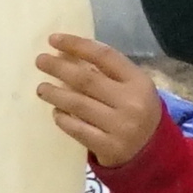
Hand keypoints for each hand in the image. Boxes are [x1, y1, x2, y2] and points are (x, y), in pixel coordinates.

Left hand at [31, 29, 168, 169]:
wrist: (152, 152)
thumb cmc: (136, 111)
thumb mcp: (132, 89)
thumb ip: (106, 73)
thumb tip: (66, 56)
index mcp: (139, 82)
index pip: (105, 56)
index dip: (77, 45)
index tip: (53, 39)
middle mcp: (132, 102)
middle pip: (87, 80)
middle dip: (59, 68)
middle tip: (40, 61)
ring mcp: (120, 126)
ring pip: (78, 105)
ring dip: (55, 94)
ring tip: (42, 88)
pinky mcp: (109, 147)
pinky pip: (78, 129)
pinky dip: (63, 119)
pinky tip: (56, 112)